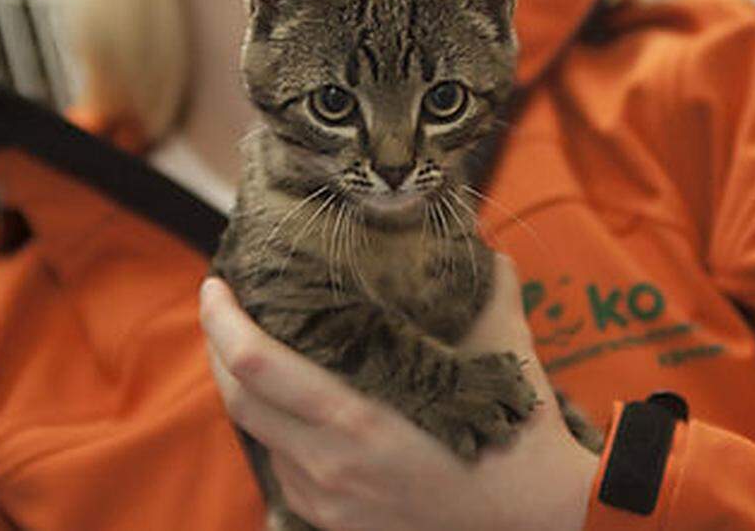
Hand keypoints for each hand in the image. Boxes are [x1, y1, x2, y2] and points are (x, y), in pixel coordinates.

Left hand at [199, 255, 598, 530]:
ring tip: (260, 352)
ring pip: (261, 437)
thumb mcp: (506, 356)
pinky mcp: (337, 525)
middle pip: (238, 401)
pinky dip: (280, 432)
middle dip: (219, 349)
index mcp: (357, 420)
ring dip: (250, 392)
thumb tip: (491, 250)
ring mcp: (328, 502)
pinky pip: (286, 470)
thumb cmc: (520, 440)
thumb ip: (494, 294)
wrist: (539, 522)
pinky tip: (299, 409)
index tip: (215, 286)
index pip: (255, 366)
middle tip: (225, 309)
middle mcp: (329, 465)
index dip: (221, 322)